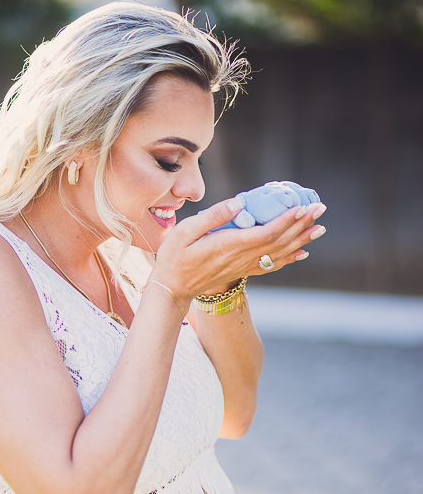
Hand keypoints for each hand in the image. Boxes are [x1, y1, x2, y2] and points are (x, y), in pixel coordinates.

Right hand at [153, 197, 326, 300]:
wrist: (172, 289)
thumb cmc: (173, 258)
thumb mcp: (184, 232)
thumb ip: (213, 217)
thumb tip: (240, 204)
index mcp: (228, 245)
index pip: (266, 233)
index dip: (287, 221)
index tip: (302, 207)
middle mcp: (240, 257)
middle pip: (278, 241)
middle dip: (301, 224)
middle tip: (320, 209)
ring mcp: (242, 266)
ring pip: (278, 253)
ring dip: (301, 239)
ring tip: (319, 228)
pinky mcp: (241, 271)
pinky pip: (271, 264)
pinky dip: (289, 257)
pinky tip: (302, 252)